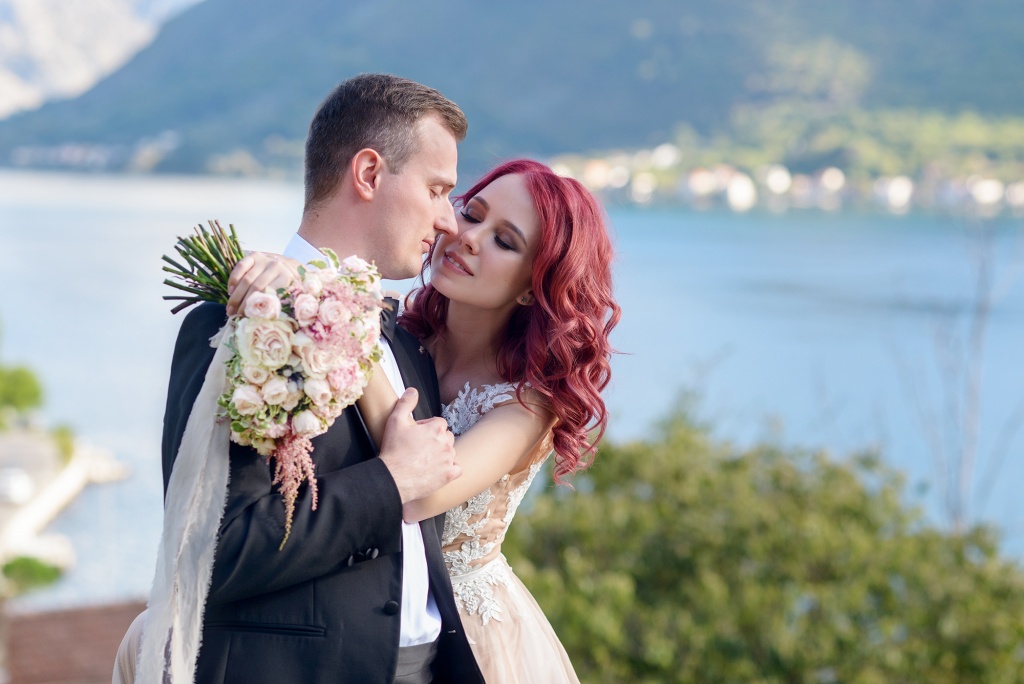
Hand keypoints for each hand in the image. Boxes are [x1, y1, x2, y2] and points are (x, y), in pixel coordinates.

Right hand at [226, 252, 301, 315]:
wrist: (288, 267)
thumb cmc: (286, 286)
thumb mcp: (287, 295)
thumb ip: (278, 304)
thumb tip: (264, 320)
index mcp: (287, 278)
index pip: (268, 294)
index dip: (257, 307)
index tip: (248, 318)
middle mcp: (276, 266)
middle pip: (255, 287)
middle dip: (243, 303)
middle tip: (235, 315)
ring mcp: (265, 260)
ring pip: (246, 279)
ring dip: (236, 295)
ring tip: (230, 308)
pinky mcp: (255, 255)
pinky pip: (241, 266)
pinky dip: (233, 279)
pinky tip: (230, 291)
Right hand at [378, 388, 460, 502]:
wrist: (393, 478)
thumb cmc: (394, 450)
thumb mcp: (395, 421)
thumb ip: (406, 403)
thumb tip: (413, 391)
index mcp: (436, 428)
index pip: (439, 423)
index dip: (427, 427)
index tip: (416, 434)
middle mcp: (446, 443)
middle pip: (446, 436)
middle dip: (436, 439)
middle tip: (420, 446)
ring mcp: (448, 459)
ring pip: (451, 451)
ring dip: (442, 453)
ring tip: (425, 458)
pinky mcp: (448, 475)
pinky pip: (457, 469)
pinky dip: (450, 468)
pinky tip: (439, 469)